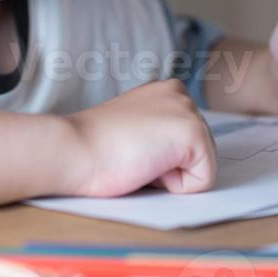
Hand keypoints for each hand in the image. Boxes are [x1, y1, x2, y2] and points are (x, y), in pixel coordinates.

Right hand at [62, 79, 216, 196]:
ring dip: (171, 175)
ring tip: (139, 158)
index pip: (186, 141)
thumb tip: (177, 155)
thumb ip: (159, 132)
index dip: (160, 157)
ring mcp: (189, 111)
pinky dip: (176, 185)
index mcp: (165, 91)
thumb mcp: (134, 128)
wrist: (74, 150)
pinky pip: (203, 180)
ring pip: (202, 166)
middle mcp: (181, 94)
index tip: (130, 146)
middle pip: (199, 153)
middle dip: (170, 165)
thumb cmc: (94, 147)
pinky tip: (148, 164)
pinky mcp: (194, 133)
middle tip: (133, 154)